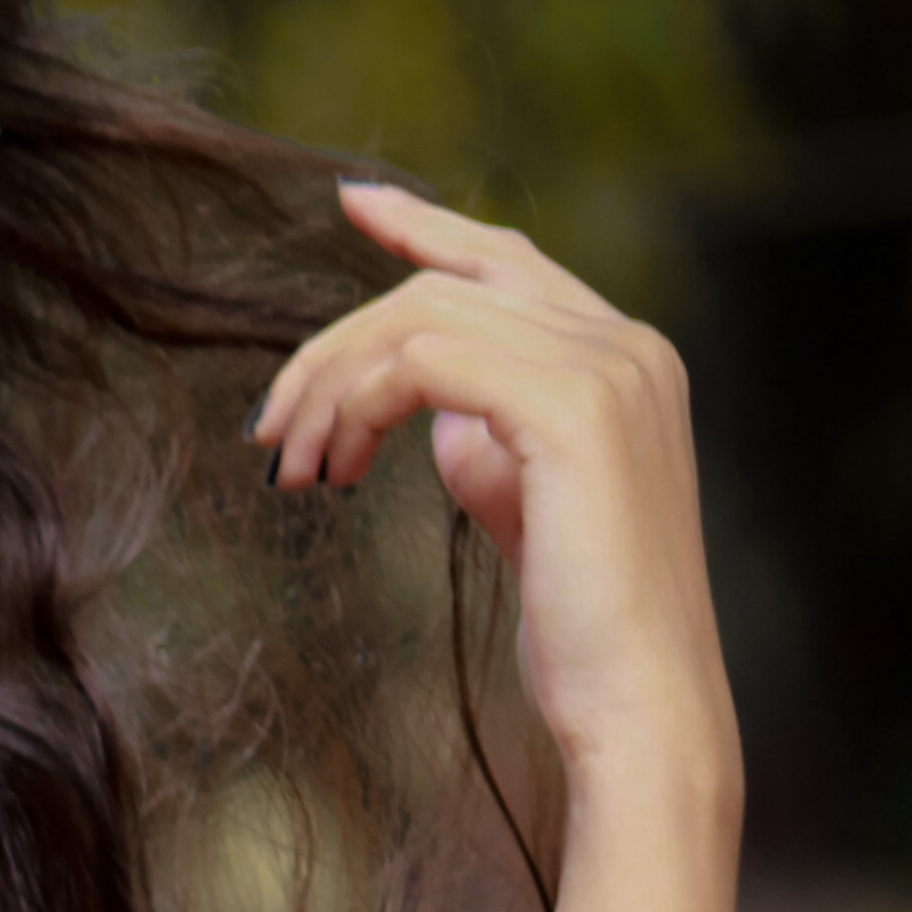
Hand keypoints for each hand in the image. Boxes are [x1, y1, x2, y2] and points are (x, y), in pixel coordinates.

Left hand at [253, 179, 741, 826]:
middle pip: (448, 283)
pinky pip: (427, 358)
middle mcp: (628, 344)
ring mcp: (608, 366)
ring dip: (333, 385)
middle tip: (272, 432)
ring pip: (424, 315)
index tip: (351, 206)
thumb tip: (438, 421)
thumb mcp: (530, 514)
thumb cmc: (583, 632)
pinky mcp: (571, 407)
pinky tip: (337, 466)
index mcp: (628, 359)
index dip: (425, 226)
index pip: (509, 262)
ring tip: (294, 469)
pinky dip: (361, 401)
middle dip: (338, 347)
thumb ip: (493, 448)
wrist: (640, 705)